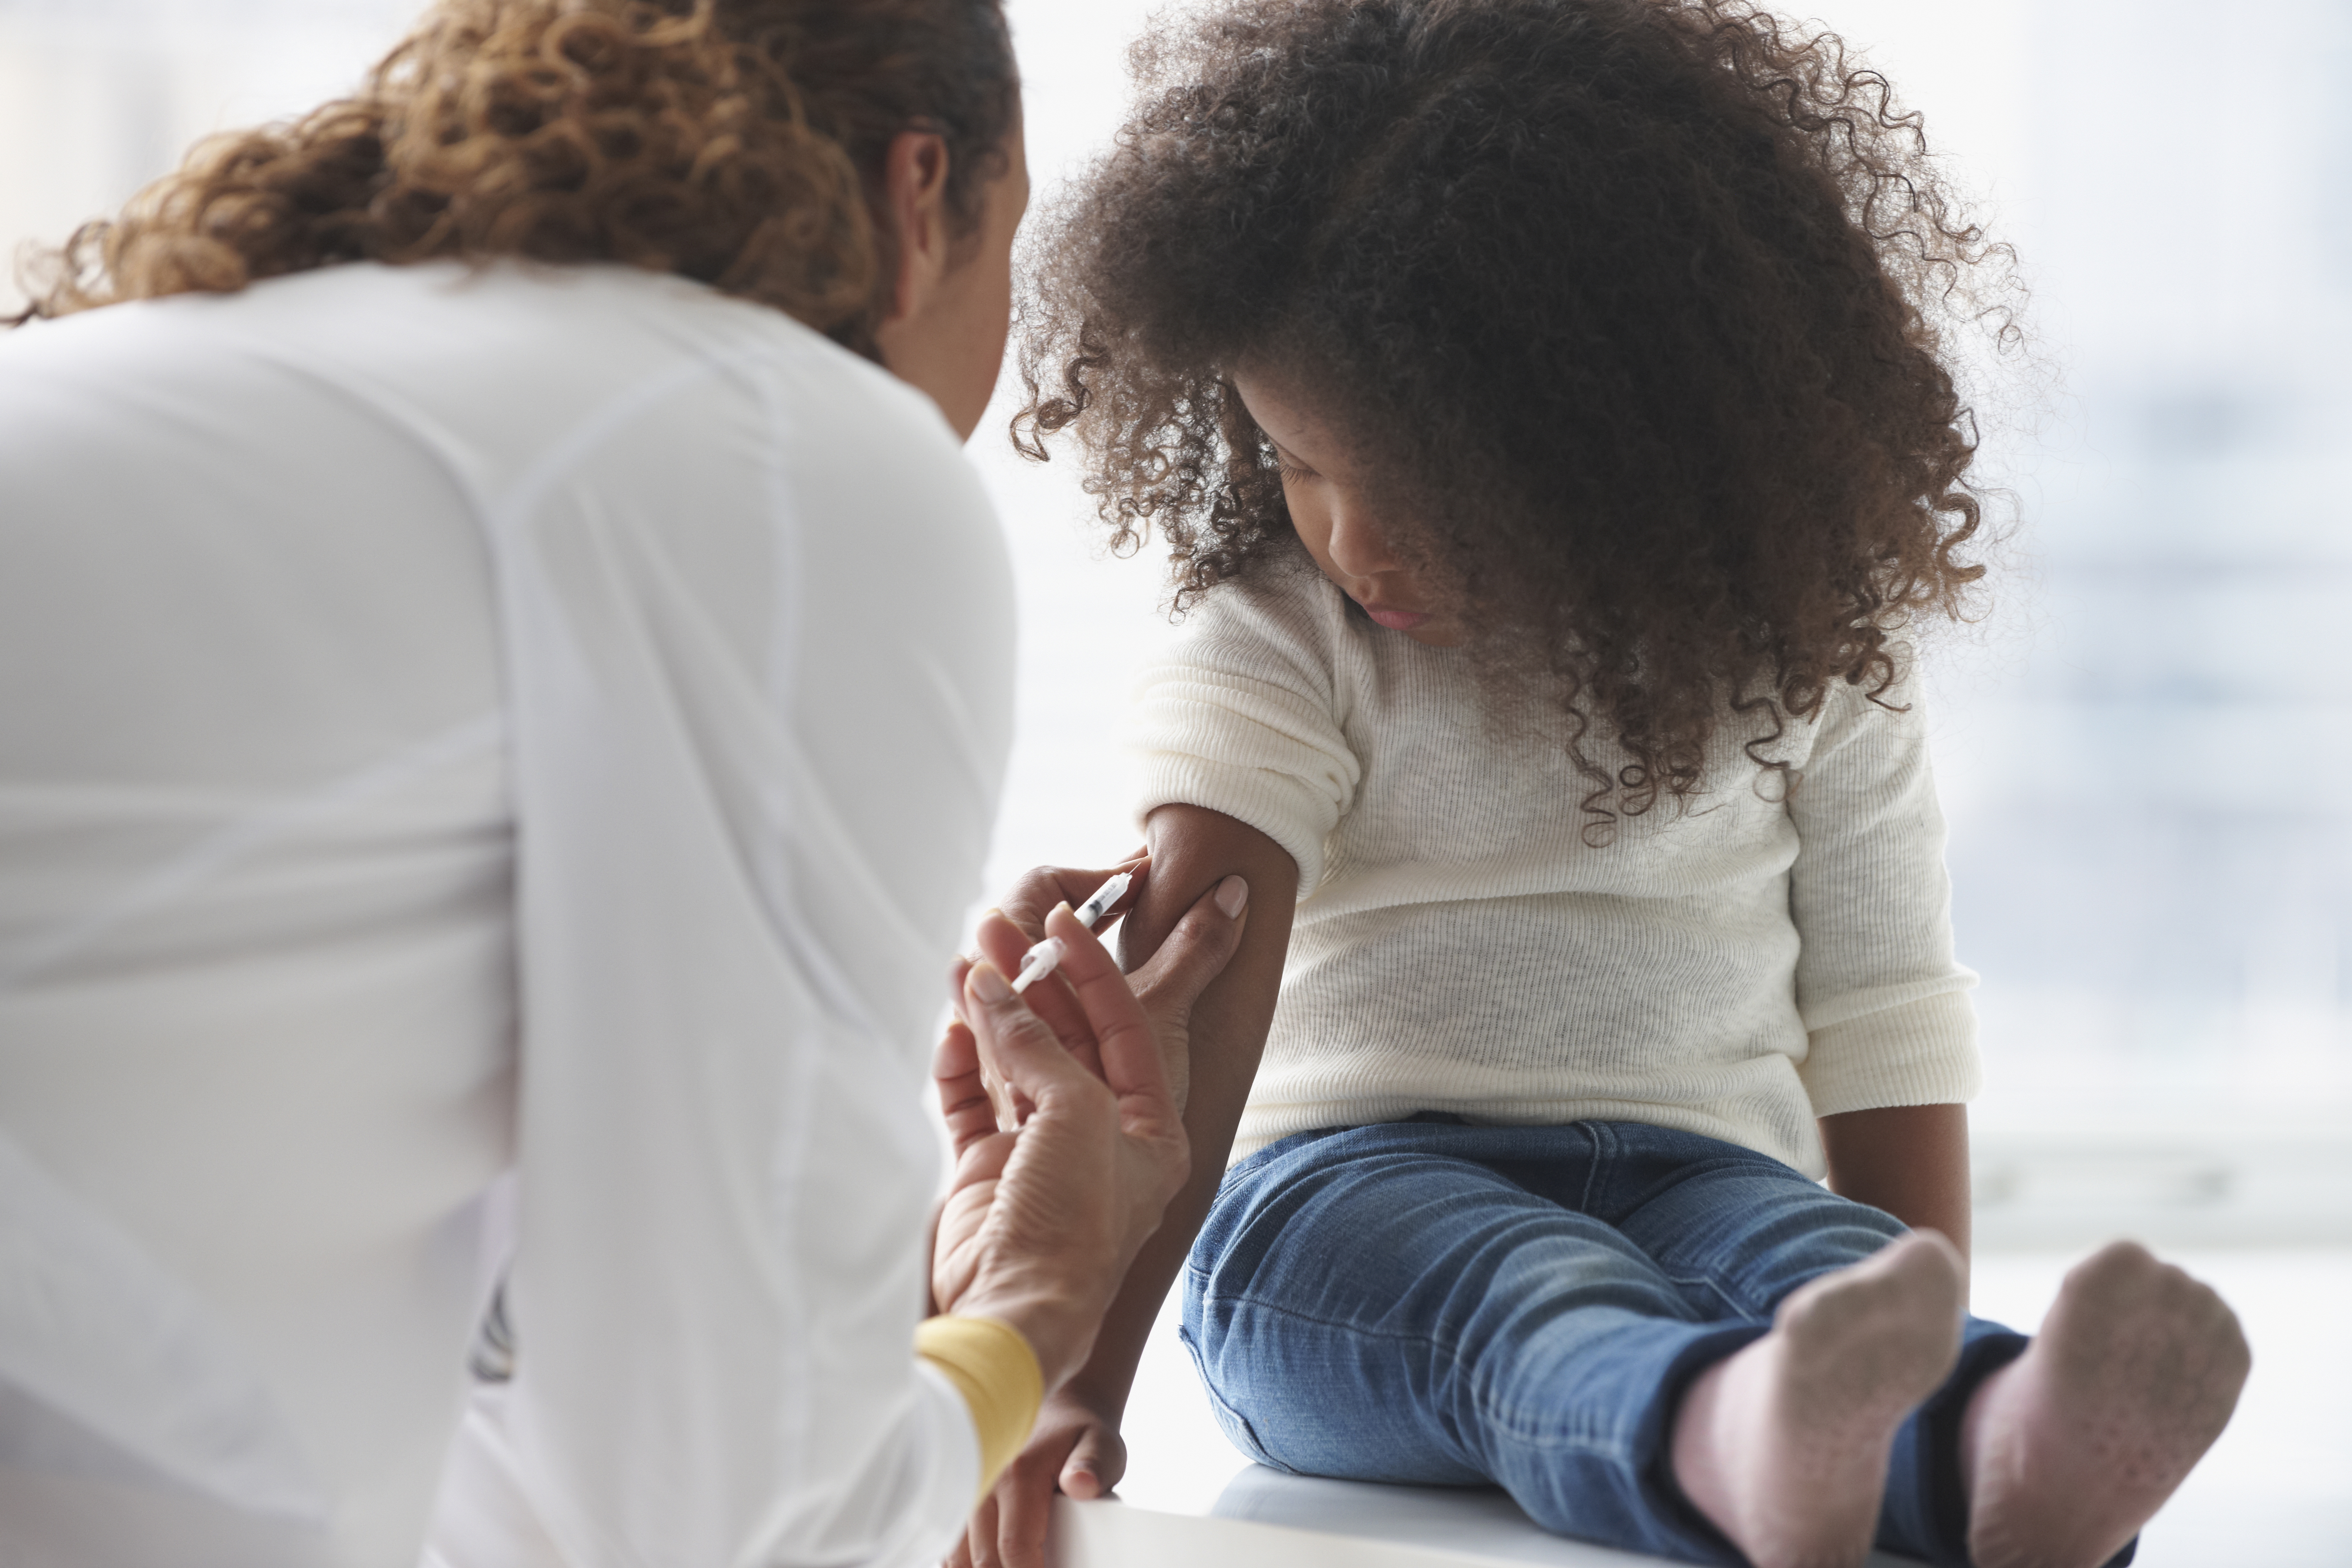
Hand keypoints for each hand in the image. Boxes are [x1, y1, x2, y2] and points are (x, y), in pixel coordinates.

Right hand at [928, 878, 1247, 1391]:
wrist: (1010, 1313)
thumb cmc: (1070, 1224)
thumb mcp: (1076, 1116)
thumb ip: (1035, 1046)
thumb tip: (995, 988)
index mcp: (1150, 1132)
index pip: (1124, 1027)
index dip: (1093, 970)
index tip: (1063, 920)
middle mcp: (1098, 1140)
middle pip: (1065, 1041)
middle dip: (1032, 984)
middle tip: (996, 929)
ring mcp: (1038, 1156)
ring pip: (1014, 1065)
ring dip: (990, 1014)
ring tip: (964, 961)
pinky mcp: (985, 1173)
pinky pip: (972, 1103)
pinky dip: (961, 1065)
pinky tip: (952, 1027)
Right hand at [950, 1388, 1124, 1567]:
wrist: (1056, 1409)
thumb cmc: (1079, 1431)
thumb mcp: (1101, 1443)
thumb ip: (1094, 1465)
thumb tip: (1081, 1485)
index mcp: (1019, 1472)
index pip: (1015, 1545)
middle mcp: (985, 1482)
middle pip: (983, 1559)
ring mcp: (969, 1492)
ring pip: (959, 1556)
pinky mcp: (963, 1500)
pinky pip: (952, 1545)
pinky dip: (965, 1564)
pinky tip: (986, 1565)